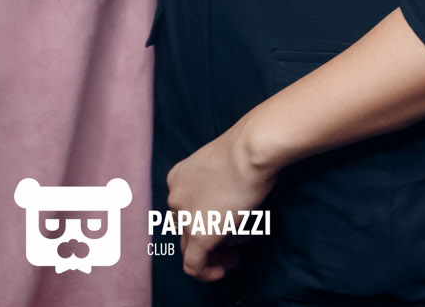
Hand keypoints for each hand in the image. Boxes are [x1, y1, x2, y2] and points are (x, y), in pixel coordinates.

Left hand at [165, 124, 274, 281]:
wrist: (249, 151)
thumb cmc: (246, 151)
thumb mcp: (223, 164)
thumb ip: (218, 183)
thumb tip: (230, 202)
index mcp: (178, 177)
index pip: (183, 208)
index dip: (204, 220)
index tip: (226, 224)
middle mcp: (175, 196)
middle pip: (184, 228)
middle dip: (208, 239)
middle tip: (233, 243)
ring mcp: (184, 216)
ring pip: (188, 248)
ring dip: (211, 256)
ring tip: (234, 255)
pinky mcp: (198, 235)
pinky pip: (194, 266)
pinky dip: (206, 274)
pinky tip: (222, 271)